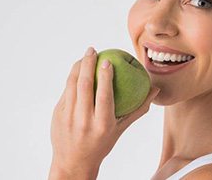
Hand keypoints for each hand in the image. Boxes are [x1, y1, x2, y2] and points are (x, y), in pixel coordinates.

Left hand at [49, 47, 159, 178]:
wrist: (73, 162)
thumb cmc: (101, 144)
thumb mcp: (120, 130)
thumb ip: (137, 109)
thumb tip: (155, 90)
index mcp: (102, 124)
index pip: (104, 96)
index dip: (105, 76)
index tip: (107, 60)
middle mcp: (83, 120)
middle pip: (84, 85)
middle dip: (87, 63)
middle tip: (92, 50)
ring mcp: (67, 117)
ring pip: (71, 85)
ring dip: (77, 68)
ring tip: (84, 57)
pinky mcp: (57, 115)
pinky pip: (65, 92)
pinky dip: (71, 79)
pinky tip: (76, 71)